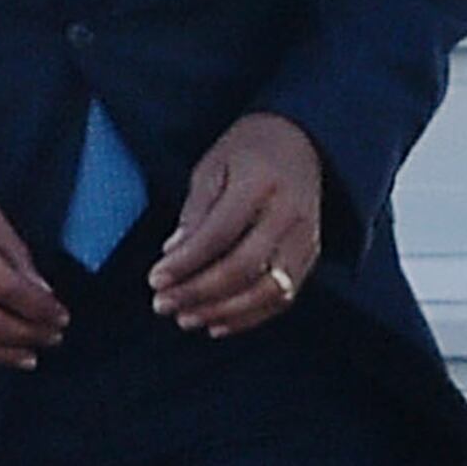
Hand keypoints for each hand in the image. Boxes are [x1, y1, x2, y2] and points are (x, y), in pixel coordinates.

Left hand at [150, 112, 323, 335]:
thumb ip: (196, 211)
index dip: (185, 263)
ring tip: (187, 319)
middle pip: (244, 267)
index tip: (154, 280)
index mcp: (261, 184)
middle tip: (163, 305)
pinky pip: (284, 297)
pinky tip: (218, 324)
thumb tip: (173, 255)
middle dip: (198, 293)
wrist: (302, 141)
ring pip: (268, 291)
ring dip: (224, 311)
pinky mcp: (311, 255)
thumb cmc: (248, 152)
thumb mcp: (212, 166)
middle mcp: (289, 213)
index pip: (219, 234)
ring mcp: (305, 238)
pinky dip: (250, 317)